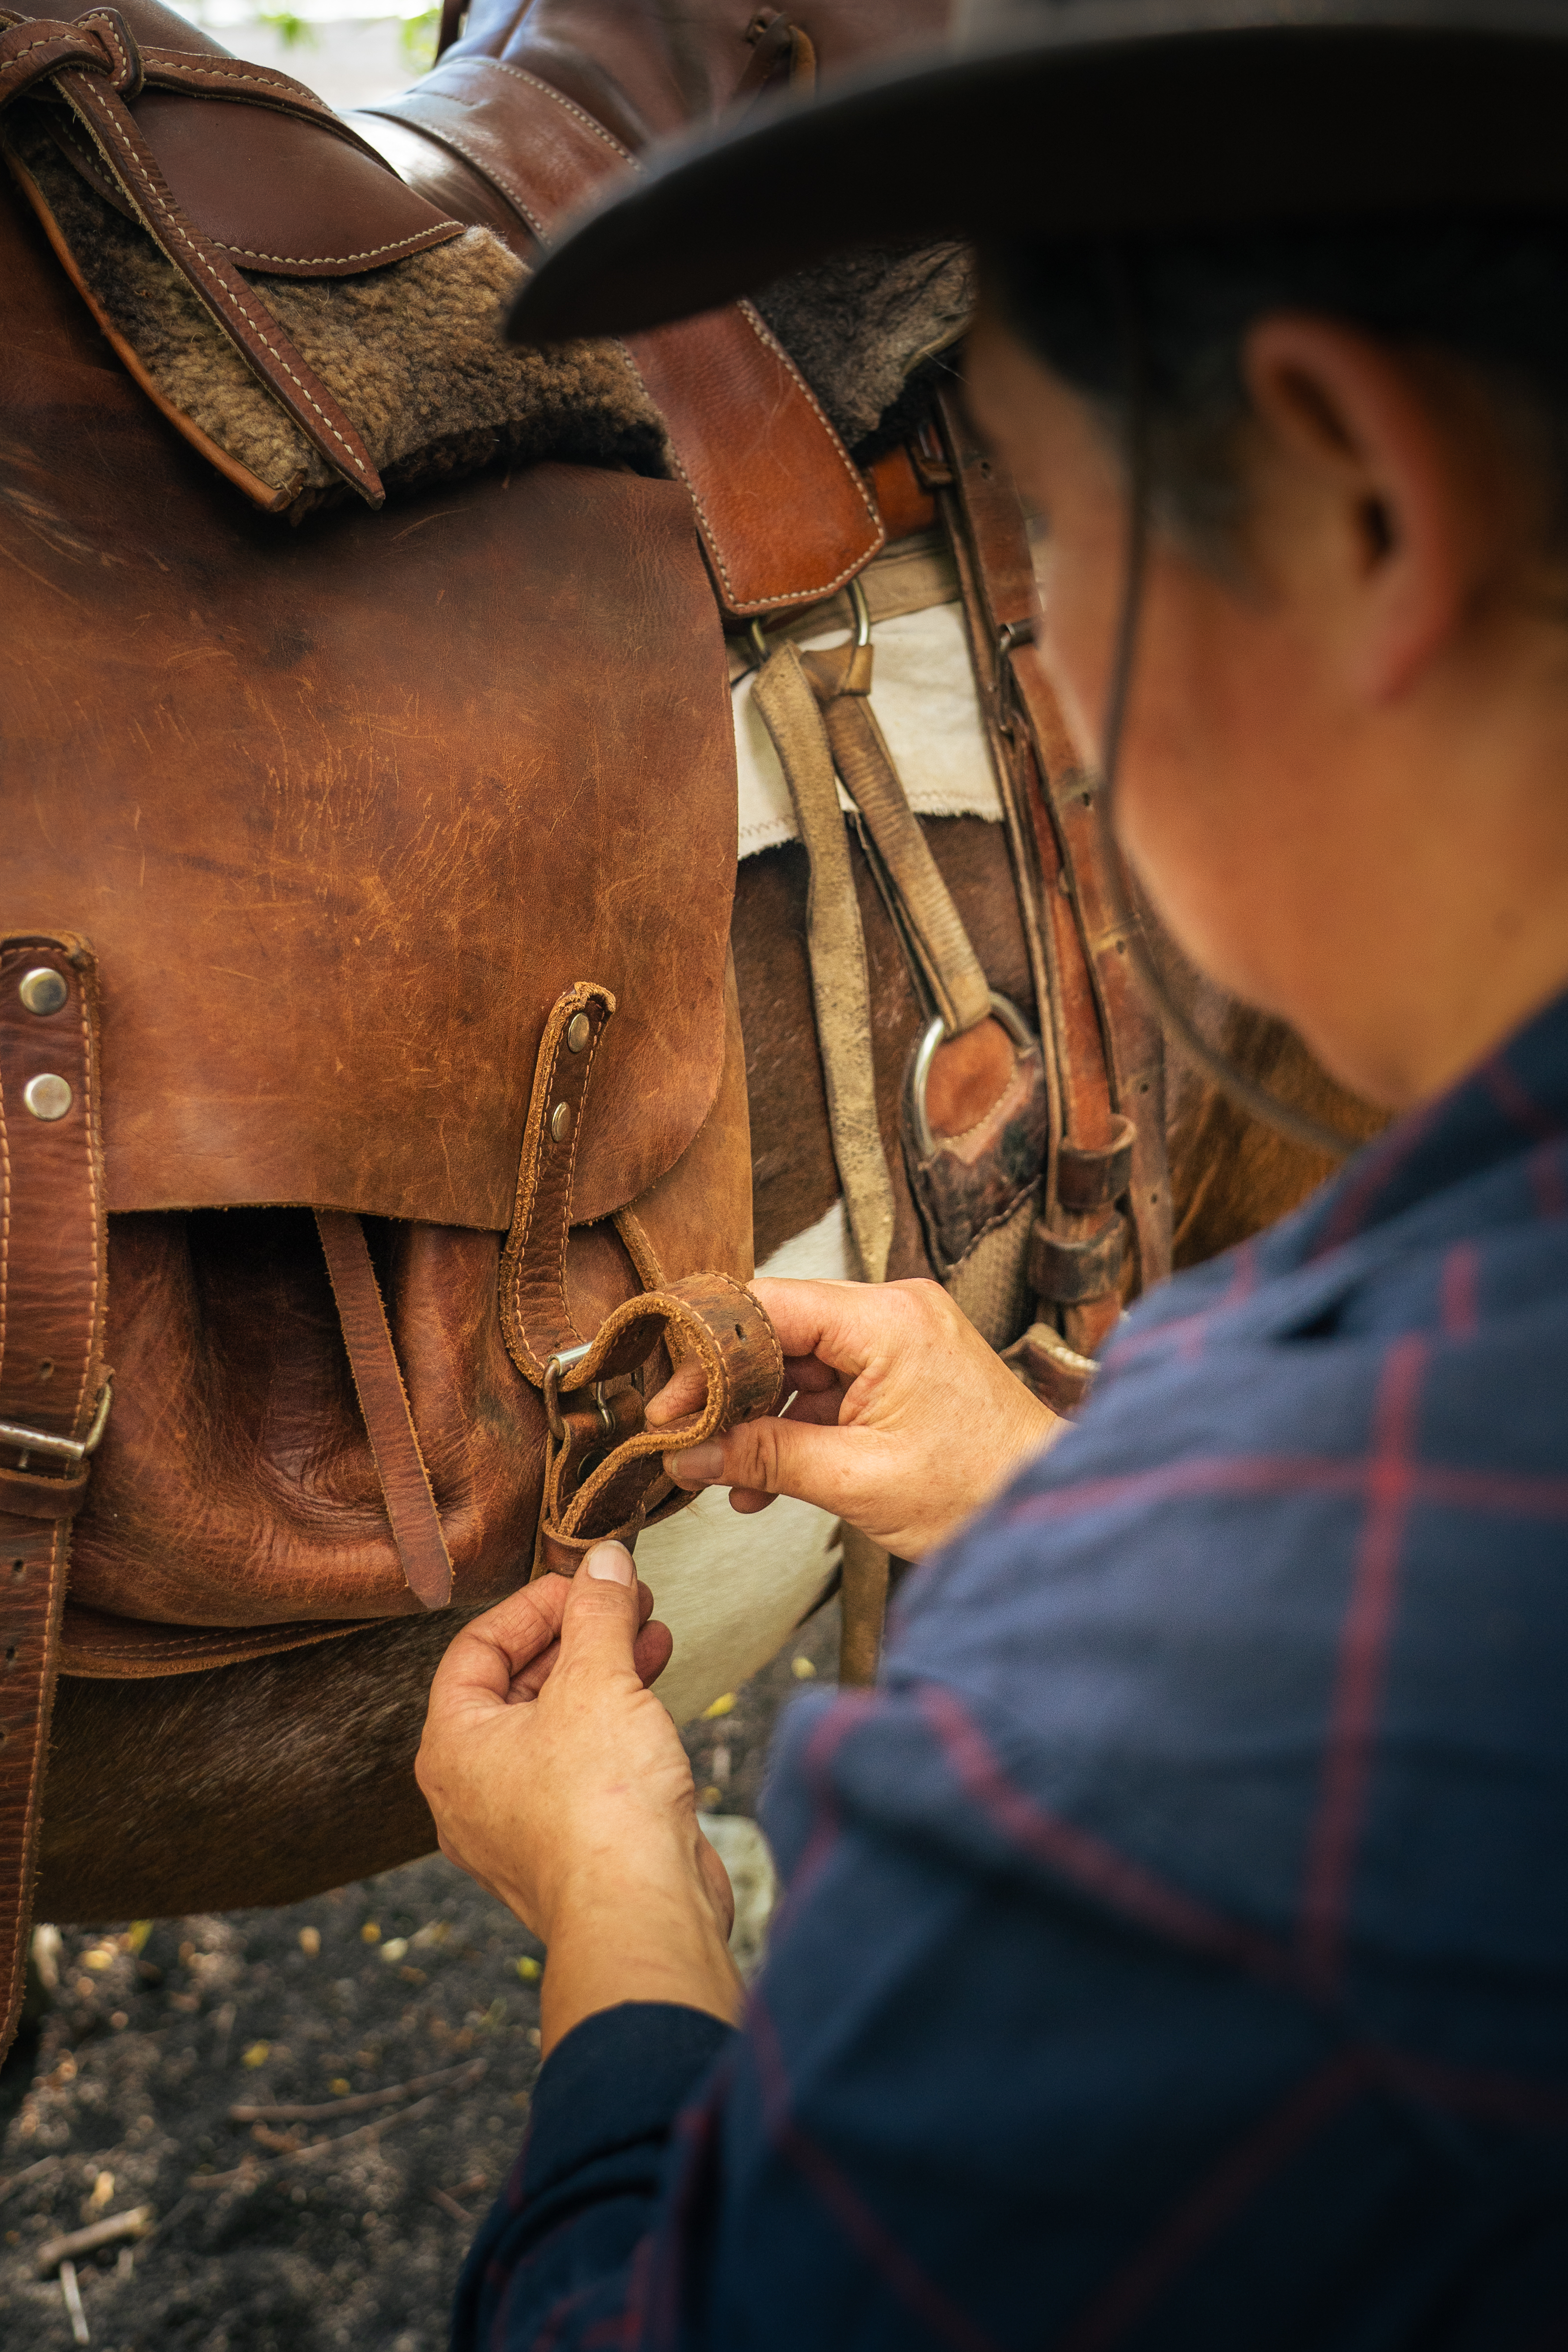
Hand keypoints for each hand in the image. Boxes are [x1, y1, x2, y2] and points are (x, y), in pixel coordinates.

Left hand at [417, 1550, 741, 2055]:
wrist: (640, 1914)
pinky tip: (656, 1686)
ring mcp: (522, 1822)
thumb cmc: (600, 1807)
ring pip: (555, 1724)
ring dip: (603, 1671)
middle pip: (516, 1685)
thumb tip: (603, 1558)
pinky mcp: (571, 1843)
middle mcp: (474, 1790)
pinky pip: (583, 1763)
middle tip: (623, 1599)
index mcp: (452, 1749)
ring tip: (651, 1632)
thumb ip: (598, 1613)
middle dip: (575, 1634)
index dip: (534, 1604)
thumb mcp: (597, 1681)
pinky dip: (615, 1719)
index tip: (585, 1581)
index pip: (476, 1649)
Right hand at [651, 1278, 1060, 1559]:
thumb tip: (687, 1454)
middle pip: (779, 1329)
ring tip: (721, 1472)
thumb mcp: (857, 1481)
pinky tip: (763, 1480)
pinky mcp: (903, 1370)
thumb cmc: (980, 1492)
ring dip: (758, 1416)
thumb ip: (766, 1458)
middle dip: (726, 1388)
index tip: (667, 1398)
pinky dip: (795, 1426)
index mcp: (888, 1319)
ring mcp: (900, 1339)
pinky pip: (829, 1385)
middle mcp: (894, 1311)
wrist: (1051, 1516)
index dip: (707, 1351)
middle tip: (679, 1435)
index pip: (769, 1304)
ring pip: (798, 1362)